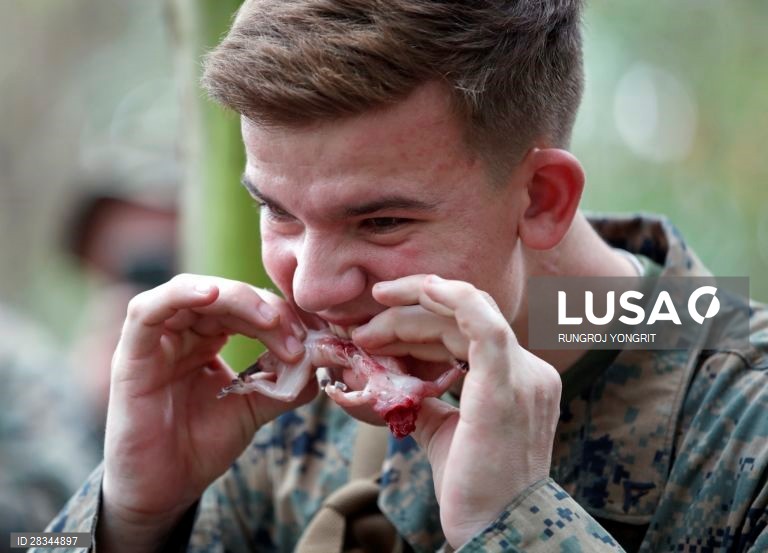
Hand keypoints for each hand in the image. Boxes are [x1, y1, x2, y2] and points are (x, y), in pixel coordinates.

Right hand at [99, 274, 314, 550]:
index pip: (246, 307)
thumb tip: (319, 360)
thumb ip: (284, 383)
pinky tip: (212, 295)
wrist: (164, 492)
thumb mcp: (253, 408)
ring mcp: (154, 340)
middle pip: (224, 295)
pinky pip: (147, 311)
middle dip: (266, 308)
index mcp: (206, 338)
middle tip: (295, 336)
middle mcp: (180, 332)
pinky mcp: (130, 354)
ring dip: (236, 298)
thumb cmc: (201, 446)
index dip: (280, 316)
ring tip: (269, 319)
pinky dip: (181, 294)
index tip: (308, 341)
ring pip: (192, 292)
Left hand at [352, 275, 560, 547]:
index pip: (467, 333)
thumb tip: (385, 380)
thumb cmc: (471, 488)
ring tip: (368, 326)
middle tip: (360, 333)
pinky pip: (481, 321)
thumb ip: (424, 399)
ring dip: (410, 313)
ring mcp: (522, 373)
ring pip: (464, 314)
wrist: (496, 528)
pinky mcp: (506, 381)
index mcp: (516, 380)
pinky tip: (418, 289)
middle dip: (405, 320)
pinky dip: (449, 297)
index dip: (420, 326)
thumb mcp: (442, 431)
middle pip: (462, 320)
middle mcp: (528, 370)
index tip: (376, 333)